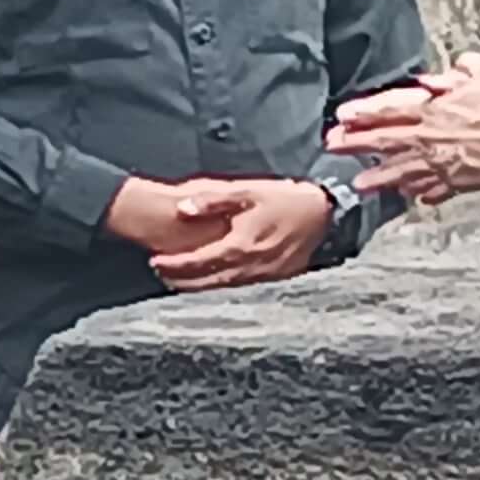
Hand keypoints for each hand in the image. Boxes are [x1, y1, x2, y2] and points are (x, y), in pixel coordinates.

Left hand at [145, 176, 337, 291]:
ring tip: (178, 282)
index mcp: (240, 245)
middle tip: (161, 275)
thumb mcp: (248, 191)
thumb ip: (213, 200)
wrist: (325, 214)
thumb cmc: (285, 199)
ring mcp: (264, 276)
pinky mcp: (275, 278)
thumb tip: (182, 208)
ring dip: (199, 287)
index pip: (198, 261)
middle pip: (207, 281)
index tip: (155, 262)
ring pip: (224, 287)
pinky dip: (222, 287)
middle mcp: (250, 266)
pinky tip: (213, 282)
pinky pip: (242, 288)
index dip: (174, 264)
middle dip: (181, 280)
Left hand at [329, 53, 479, 205]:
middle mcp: (432, 137)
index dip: (364, 114)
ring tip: (360, 184)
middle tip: (333, 148)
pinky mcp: (460, 182)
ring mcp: (442, 162)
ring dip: (379, 176)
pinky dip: (422, 191)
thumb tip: (461, 65)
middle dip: (356, 145)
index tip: (342, 117)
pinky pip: (435, 187)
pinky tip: (412, 195)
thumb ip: (471, 71)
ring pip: (402, 170)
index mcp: (435, 110)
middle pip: (385, 141)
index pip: (390, 110)